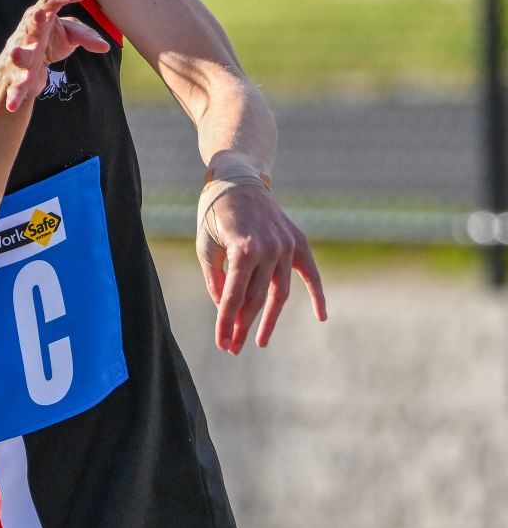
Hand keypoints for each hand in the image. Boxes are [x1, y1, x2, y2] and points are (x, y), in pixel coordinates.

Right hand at [1, 0, 109, 111]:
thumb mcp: (70, 35)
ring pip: (19, 54)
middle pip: (31, 25)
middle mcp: (28, 32)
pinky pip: (15, 85)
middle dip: (35, 21)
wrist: (24, 64)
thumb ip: (85, 37)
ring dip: (19, 54)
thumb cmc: (49, 40)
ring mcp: (20, 53)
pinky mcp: (16, 75)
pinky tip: (13, 105)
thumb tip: (105, 47)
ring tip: (16, 54)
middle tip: (41, 15)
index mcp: (43, 16)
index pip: (52, 0)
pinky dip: (14, 94)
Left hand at [196, 181, 326, 352]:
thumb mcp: (205, 247)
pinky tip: (320, 317)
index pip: (234, 297)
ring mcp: (287, 245)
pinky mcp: (298, 241)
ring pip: (280, 292)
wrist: (238, 179)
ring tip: (259, 340)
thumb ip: (216, 280)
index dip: (226, 323)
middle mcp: (270, 248)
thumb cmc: (214, 214)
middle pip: (257, 299)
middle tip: (233, 348)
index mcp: (243, 249)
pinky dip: (317, 294)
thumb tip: (226, 309)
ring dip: (269, 319)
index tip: (222, 343)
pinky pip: (311, 273)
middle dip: (243, 326)